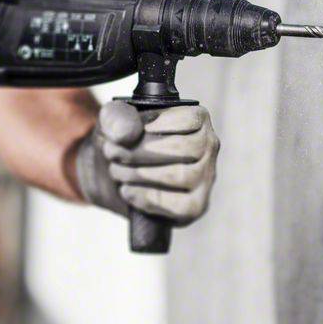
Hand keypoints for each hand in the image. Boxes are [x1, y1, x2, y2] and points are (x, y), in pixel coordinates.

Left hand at [76, 101, 219, 224]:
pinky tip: (128, 190)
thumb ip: (117, 117)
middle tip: (113, 153)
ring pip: (181, 176)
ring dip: (139, 174)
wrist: (116, 173)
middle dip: (139, 152)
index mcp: (197, 119)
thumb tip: (127, 134)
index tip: (126, 133)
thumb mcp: (113, 121)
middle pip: (184, 148)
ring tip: (118, 171)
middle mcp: (209, 146)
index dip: (151, 127)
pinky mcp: (196, 205)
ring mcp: (206, 178)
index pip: (187, 120)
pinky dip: (147, 198)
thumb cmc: (123, 142)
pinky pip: (179, 206)